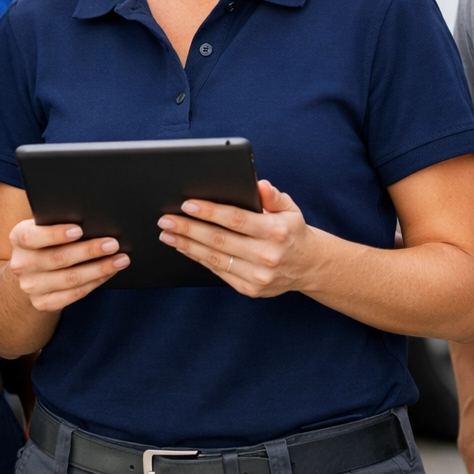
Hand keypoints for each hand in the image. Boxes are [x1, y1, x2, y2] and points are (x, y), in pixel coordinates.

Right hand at [7, 220, 128, 311]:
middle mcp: (21, 264)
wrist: (31, 270)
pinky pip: (74, 294)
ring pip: (70, 279)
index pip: (32, 236)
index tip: (80, 230)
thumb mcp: (45, 226)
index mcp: (18, 238)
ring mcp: (30, 286)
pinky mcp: (42, 303)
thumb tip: (93, 219)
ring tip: (120, 259)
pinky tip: (109, 273)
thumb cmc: (47, 240)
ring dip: (99, 269)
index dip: (55, 234)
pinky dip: (95, 282)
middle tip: (113, 244)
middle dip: (89, 251)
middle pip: (58, 258)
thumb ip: (59, 221)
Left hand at [158, 180, 325, 296]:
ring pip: (215, 258)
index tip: (187, 205)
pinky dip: (198, 258)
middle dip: (189, 228)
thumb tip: (259, 185)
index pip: (236, 220)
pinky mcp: (250, 289)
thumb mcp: (289, 208)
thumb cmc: (292, 231)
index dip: (210, 212)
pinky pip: (218, 272)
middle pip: (220, 240)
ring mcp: (258, 276)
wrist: (308, 266)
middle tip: (166, 220)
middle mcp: (267, 255)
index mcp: (276, 231)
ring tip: (167, 234)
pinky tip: (185, 247)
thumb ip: (272, 196)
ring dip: (187, 245)